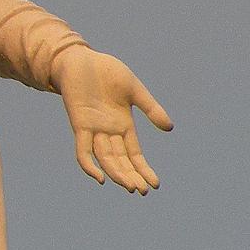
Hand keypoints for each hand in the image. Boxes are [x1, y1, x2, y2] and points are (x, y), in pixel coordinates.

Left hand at [55, 47, 169, 194]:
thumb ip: (150, 108)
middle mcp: (109, 132)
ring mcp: (94, 129)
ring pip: (106, 159)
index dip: (144, 169)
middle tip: (143, 191)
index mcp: (123, 125)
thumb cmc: (107, 71)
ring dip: (117, 174)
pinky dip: (89, 165)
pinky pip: (83, 150)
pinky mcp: (80, 124)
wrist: (81, 59)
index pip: (135, 154)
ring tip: (130, 187)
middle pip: (121, 161)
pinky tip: (100, 178)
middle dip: (132, 177)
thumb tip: (170, 128)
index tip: (155, 184)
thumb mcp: (134, 90)